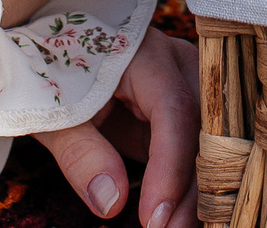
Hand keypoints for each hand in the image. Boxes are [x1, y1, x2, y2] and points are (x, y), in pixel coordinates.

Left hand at [36, 31, 196, 226]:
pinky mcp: (185, 111)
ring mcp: (188, 86)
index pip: (175, 109)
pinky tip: (184, 216)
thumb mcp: (56, 115)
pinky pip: (202, 149)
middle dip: (194, 187)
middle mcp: (178, 65)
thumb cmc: (52, 78)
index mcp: (145, 54)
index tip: (153, 216)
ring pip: (213, 140)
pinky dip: (195, 185)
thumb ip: (80, 154)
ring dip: (200, 191)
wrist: (54, 57)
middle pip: (206, 127)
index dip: (170, 166)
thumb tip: (112, 203)